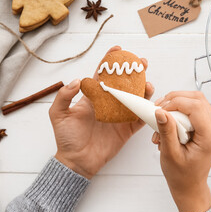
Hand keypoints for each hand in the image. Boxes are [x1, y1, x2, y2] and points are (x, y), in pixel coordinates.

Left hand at [51, 46, 153, 178]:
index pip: (103, 75)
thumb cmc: (66, 138)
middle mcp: (108, 104)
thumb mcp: (58, 114)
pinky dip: (147, 111)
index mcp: (93, 97)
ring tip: (147, 82)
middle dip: (133, 71)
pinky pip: (140, 118)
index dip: (110, 61)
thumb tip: (77, 80)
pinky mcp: (126, 130)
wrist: (76, 161)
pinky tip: (152, 103)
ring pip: (135, 98)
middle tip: (141, 62)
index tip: (118, 50)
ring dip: (143, 89)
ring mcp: (119, 116)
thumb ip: (64, 96)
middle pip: (124, 83)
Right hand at [152, 91, 210, 211]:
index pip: (196, 107)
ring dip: (176, 103)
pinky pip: (195, 108)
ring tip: (162, 115)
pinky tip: (168, 121)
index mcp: (210, 138)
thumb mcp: (170, 153)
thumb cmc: (181, 174)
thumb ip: (166, 131)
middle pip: (197, 99)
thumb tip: (160, 111)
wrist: (189, 184)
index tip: (159, 110)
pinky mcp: (208, 125)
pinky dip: (179, 109)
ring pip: (196, 100)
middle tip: (158, 110)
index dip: (175, 103)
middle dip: (175, 99)